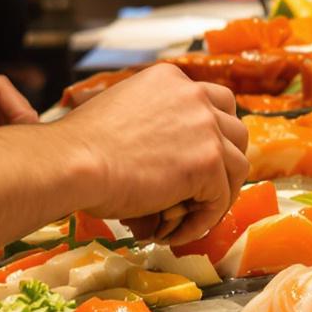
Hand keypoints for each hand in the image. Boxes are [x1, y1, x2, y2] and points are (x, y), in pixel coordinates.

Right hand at [56, 63, 246, 246]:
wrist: (74, 162)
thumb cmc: (82, 146)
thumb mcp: (122, 111)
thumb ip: (152, 119)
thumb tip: (166, 151)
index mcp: (171, 79)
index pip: (214, 102)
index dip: (213, 135)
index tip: (202, 159)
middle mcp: (194, 95)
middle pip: (235, 131)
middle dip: (225, 163)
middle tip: (204, 192)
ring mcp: (205, 127)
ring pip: (238, 166)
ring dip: (218, 195)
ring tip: (190, 218)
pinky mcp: (208, 161)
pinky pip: (220, 198)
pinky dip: (203, 220)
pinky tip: (177, 232)